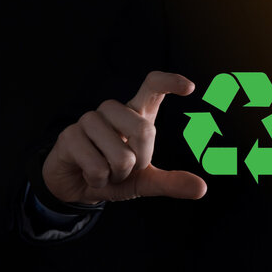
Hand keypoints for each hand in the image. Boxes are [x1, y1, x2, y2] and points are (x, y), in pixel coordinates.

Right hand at [42, 71, 206, 203]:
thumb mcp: (146, 180)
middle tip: (125, 167)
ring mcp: (89, 120)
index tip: (190, 87)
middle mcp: (113, 111)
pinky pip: (97, 167)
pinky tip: (89, 175)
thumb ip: (172, 182)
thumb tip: (202, 189)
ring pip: (121, 155)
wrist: (77, 188)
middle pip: (144, 130)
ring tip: (105, 170)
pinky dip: (98, 181)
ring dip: (116, 174)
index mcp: (136, 114)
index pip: (152, 86)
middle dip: (140, 160)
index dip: (170, 82)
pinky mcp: (68, 136)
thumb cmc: (114, 175)